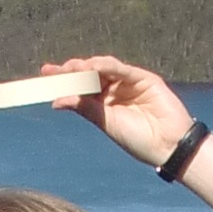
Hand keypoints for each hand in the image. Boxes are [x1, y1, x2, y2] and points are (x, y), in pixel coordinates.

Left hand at [37, 53, 195, 171]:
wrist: (167, 146)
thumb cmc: (137, 139)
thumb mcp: (105, 123)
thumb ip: (84, 107)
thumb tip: (56, 100)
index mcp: (102, 104)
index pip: (80, 87)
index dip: (64, 79)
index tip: (45, 73)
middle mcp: (114, 91)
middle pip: (89, 75)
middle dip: (72, 71)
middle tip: (55, 71)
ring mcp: (128, 83)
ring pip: (103, 68)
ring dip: (87, 67)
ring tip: (72, 69)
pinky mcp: (143, 78)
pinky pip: (122, 69)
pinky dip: (107, 66)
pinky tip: (94, 67)